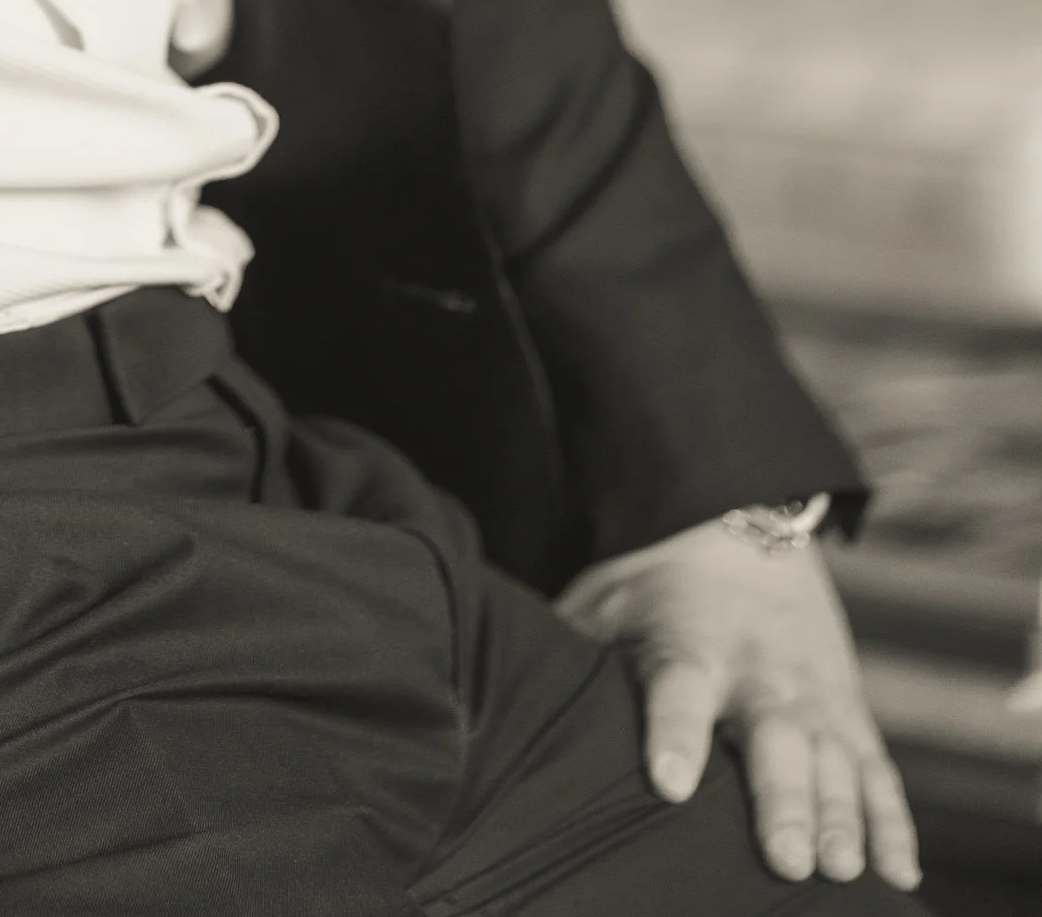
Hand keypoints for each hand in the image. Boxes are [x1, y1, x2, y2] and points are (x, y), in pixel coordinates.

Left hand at [557, 515, 920, 888]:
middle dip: (783, 800)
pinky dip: (892, 821)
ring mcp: (812, 691)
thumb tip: (493, 698)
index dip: (674, 735)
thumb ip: (567, 656)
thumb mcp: (602, 602)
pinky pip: (878, 771)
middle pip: (773, 737)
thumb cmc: (652, 580)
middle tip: (789, 860)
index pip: (678, 689)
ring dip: (842, 818)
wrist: (739, 518)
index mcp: (688, 644)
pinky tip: (898, 874)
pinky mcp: (849, 709)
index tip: (670, 782)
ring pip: (833, 759)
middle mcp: (757, 670)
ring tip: (842, 873)